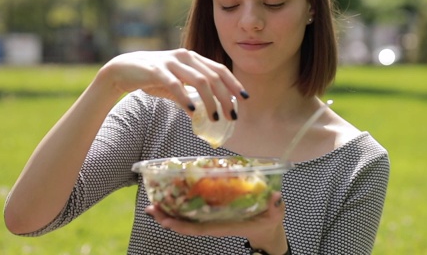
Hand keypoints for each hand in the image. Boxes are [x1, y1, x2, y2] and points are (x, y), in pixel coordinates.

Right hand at [99, 49, 245, 120]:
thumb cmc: (152, 77)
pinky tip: (193, 111)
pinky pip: (176, 85)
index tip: (245, 98)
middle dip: (225, 98)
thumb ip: (190, 94)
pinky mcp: (156, 70)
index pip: (219, 69)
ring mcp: (171, 62)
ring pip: (199, 81)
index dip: (234, 84)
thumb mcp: (175, 84)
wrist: (122, 70)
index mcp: (192, 58)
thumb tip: (205, 114)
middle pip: (213, 77)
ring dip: (210, 101)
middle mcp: (185, 56)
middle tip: (231, 116)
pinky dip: (186, 98)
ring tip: (215, 118)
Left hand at [145, 192, 287, 250]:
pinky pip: (193, 210)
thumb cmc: (270, 221)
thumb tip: (275, 197)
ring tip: (153, 202)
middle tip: (151, 207)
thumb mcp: (275, 214)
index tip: (167, 221)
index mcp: (225, 225)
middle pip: (187, 224)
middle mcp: (214, 223)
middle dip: (168, 218)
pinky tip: (170, 196)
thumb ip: (274, 206)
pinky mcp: (213, 211)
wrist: (269, 228)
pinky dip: (180, 205)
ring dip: (169, 211)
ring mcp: (212, 217)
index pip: (200, 229)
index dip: (183, 226)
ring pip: (186, 218)